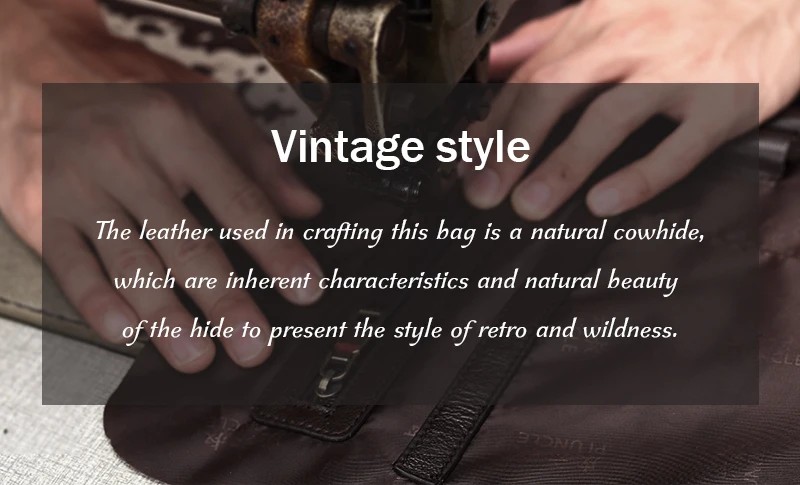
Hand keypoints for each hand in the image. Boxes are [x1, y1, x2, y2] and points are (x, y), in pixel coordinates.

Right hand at [0, 0, 323, 371]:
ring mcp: (79, 185)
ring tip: (195, 355)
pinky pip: (70, 264)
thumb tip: (305, 206)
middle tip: (252, 344)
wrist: (36, 59)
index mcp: (178, 129)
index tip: (304, 289)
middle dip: (225, 302)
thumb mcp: (205, 101)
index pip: (240, 201)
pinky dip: (99, 302)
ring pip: (130, 261)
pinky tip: (125, 331)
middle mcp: (128, 157)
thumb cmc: (127, 84)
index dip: (277, 251)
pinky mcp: (38, 208)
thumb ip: (258, 157)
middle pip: (187, 242)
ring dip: (166, 317)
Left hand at [463, 0, 799, 219]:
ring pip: (610, 117)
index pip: (530, 75)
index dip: (493, 122)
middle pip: (557, 91)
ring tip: (528, 206)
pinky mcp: (724, 101)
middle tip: (482, 192)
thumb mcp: (610, 10)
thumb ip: (549, 38)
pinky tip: (605, 202)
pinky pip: (678, 145)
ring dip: (564, 164)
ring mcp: (678, 71)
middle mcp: (632, 42)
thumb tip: (495, 62)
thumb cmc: (683, 11)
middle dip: (512, 145)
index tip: (466, 161)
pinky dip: (640, 175)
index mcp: (598, 22)